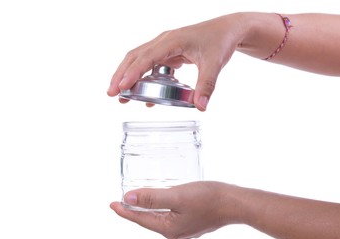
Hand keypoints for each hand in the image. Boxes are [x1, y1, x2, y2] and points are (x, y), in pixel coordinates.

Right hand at [107, 14, 245, 110]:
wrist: (227, 30)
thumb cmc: (219, 41)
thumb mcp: (214, 64)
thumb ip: (206, 86)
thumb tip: (200, 107)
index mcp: (172, 41)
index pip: (146, 57)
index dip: (132, 72)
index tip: (121, 87)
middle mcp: (164, 41)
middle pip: (135, 56)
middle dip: (121, 74)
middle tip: (112, 94)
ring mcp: (165, 46)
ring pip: (140, 60)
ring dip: (129, 76)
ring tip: (122, 96)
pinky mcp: (169, 52)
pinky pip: (151, 64)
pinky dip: (144, 77)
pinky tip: (145, 94)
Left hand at [110, 181, 239, 238]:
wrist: (235, 203)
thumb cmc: (209, 199)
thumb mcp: (177, 196)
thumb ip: (152, 197)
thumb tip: (128, 198)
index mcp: (168, 228)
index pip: (139, 219)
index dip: (124, 210)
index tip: (112, 204)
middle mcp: (175, 232)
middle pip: (148, 220)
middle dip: (135, 211)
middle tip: (122, 202)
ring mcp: (185, 228)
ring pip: (160, 218)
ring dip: (149, 209)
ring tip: (140, 200)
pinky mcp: (193, 222)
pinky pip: (171, 216)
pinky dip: (163, 208)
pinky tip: (165, 201)